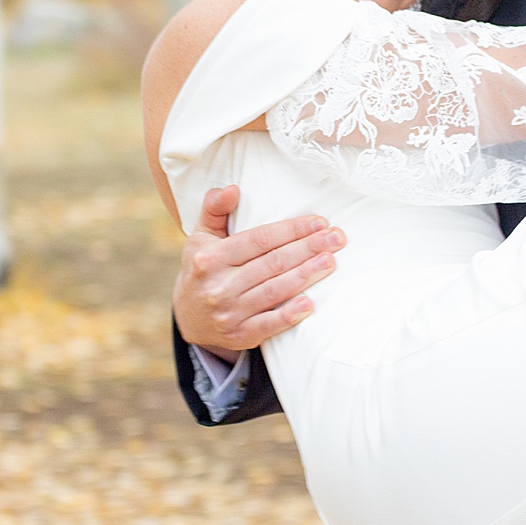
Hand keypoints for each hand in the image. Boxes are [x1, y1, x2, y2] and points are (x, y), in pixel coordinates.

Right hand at [173, 185, 344, 357]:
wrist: (188, 318)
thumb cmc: (204, 268)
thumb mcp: (201, 237)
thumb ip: (215, 209)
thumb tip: (233, 189)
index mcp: (210, 258)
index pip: (259, 239)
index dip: (291, 230)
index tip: (319, 222)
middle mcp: (218, 285)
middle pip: (272, 263)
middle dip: (308, 249)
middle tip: (337, 238)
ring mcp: (228, 313)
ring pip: (275, 291)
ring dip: (306, 275)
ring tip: (331, 261)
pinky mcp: (239, 335)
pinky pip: (268, 325)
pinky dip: (289, 315)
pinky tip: (310, 303)